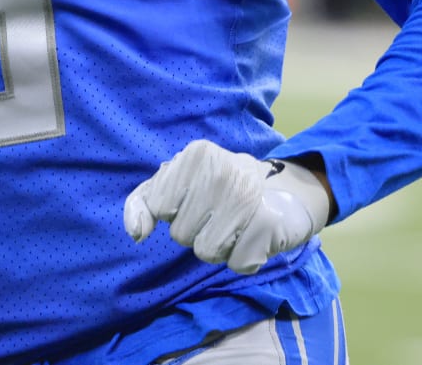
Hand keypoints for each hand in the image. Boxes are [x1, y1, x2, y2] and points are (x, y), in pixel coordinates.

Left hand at [123, 140, 330, 273]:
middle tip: (221, 214)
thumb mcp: (176, 184)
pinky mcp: (268, 223)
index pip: (159, 208)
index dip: (175, 212)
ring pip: (206, 252)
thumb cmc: (220, 191)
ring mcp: (246, 196)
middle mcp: (219, 171)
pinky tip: (253, 237)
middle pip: (181, 235)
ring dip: (220, 248)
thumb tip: (136, 234)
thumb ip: (144, 203)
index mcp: (193, 156)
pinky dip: (243, 259)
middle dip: (197, 232)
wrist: (285, 193)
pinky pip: (236, 264)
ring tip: (236, 226)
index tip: (197, 199)